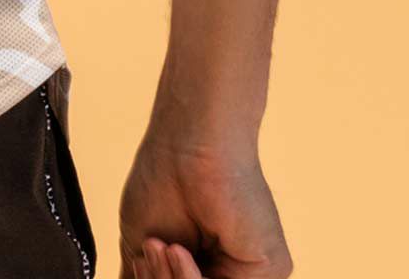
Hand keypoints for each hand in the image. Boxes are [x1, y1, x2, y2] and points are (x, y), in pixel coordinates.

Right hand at [118, 132, 292, 278]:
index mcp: (206, 269)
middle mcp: (230, 272)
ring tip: (159, 245)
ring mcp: (249, 273)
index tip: (139, 260)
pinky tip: (179, 250)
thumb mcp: (141, 244)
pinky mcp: (270, 270)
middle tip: (151, 249)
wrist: (184, 143)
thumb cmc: (162, 181)